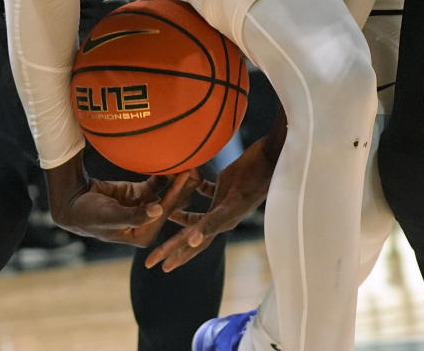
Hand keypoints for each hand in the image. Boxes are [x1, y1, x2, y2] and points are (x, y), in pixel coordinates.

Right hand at [51, 169, 202, 247]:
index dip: (177, 192)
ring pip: (166, 192)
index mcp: (143, 233)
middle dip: (183, 184)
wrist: (73, 204)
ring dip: (176, 177)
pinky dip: (164, 173)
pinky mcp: (140, 195)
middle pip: (170, 202)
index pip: (165, 210)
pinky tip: (174, 159)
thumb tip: (158, 212)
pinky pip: (156, 183)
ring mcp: (145, 208)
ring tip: (190, 158)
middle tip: (196, 162)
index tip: (188, 174)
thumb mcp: (111, 216)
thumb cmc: (90, 215)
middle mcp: (148, 222)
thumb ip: (134, 215)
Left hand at [144, 136, 277, 271]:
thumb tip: (194, 241)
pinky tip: (185, 182)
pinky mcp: (225, 184)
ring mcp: (222, 200)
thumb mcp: (232, 202)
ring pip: (197, 213)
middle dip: (171, 244)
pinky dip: (194, 187)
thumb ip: (214, 221)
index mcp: (221, 223)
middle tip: (152, 257)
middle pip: (191, 234)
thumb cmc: (253, 180)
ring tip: (165, 215)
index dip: (176, 254)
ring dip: (181, 215)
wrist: (271, 159)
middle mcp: (220, 215)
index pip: (193, 244)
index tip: (158, 265)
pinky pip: (205, 189)